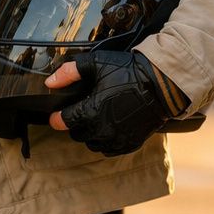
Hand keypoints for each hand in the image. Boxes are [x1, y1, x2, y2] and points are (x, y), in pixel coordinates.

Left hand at [45, 51, 181, 155]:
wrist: (163, 85)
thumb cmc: (129, 72)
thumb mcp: (97, 63)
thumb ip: (70, 72)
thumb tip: (50, 83)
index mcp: (90, 111)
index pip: (63, 121)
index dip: (57, 117)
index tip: (57, 114)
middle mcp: (101, 129)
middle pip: (76, 133)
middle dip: (76, 123)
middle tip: (82, 112)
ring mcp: (116, 138)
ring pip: (92, 143)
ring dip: (90, 134)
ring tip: (96, 120)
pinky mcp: (130, 143)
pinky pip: (110, 150)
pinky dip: (106, 141)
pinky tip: (110, 128)